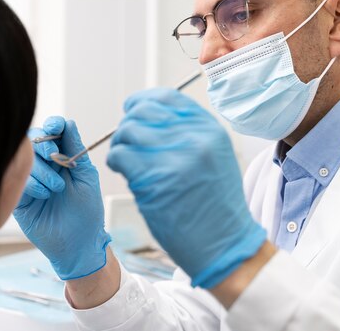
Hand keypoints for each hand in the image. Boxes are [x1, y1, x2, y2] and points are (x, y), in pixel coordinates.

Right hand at [13, 116, 110, 279]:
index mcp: (62, 157)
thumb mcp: (86, 177)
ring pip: (24, 159)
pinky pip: (17, 181)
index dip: (52, 124)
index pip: (52, 131)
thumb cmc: (86, 212)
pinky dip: (32, 185)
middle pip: (33, 140)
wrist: (78, 244)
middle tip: (55, 158)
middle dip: (43, 144)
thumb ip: (76, 150)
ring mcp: (30, 181)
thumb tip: (69, 123)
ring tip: (57, 189)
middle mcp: (44, 166)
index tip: (56, 127)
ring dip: (42, 170)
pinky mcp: (19, 197)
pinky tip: (44, 197)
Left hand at [107, 88, 265, 288]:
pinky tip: (123, 172)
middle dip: (128, 125)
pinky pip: (120, 155)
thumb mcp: (215, 156)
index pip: (167, 97)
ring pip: (128, 132)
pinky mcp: (154, 180)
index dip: (143, 101)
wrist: (224, 243)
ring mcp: (174, 158)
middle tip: (127, 143)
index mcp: (209, 129)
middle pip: (143, 112)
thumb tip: (149, 115)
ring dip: (120, 145)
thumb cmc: (215, 204)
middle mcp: (194, 138)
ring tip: (126, 161)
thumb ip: (188, 133)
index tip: (132, 111)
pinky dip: (115, 161)